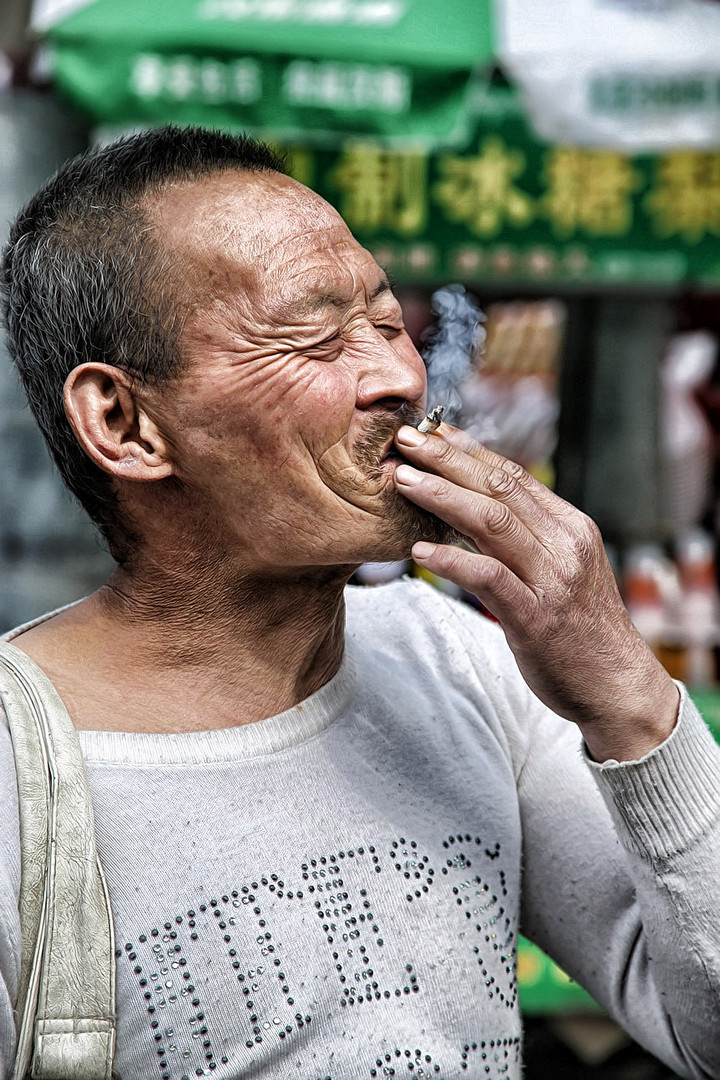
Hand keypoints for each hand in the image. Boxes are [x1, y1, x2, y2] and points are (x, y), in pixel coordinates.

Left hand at [393, 422, 678, 761]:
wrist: (617, 687)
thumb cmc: (581, 629)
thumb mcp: (563, 570)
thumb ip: (530, 539)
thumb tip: (476, 509)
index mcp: (571, 527)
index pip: (513, 475)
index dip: (469, 450)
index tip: (432, 431)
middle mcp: (565, 545)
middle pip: (499, 487)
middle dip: (448, 459)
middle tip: (405, 439)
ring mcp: (552, 580)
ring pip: (492, 523)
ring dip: (442, 496)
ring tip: (402, 480)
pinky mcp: (536, 617)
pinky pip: (489, 577)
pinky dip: (452, 560)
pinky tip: (420, 549)